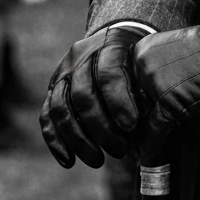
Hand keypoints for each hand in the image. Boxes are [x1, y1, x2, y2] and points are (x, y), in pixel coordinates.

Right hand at [39, 24, 142, 167]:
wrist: (119, 38)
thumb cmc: (142, 59)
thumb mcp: (148, 63)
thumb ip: (147, 87)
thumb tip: (152, 129)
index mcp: (109, 43)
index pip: (108, 72)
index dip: (118, 101)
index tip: (132, 127)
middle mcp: (80, 56)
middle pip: (82, 95)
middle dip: (101, 128)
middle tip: (120, 150)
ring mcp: (62, 72)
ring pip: (61, 108)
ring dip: (78, 140)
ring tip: (97, 161)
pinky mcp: (52, 88)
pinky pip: (47, 117)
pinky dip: (56, 141)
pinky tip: (69, 161)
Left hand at [131, 19, 199, 160]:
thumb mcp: (173, 51)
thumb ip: (155, 70)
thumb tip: (143, 98)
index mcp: (140, 51)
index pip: (120, 85)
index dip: (121, 106)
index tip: (122, 119)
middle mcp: (142, 66)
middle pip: (124, 103)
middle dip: (127, 123)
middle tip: (126, 138)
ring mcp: (155, 84)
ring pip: (136, 120)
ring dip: (136, 139)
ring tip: (135, 150)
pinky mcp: (169, 103)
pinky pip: (153, 132)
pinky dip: (150, 149)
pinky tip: (147, 159)